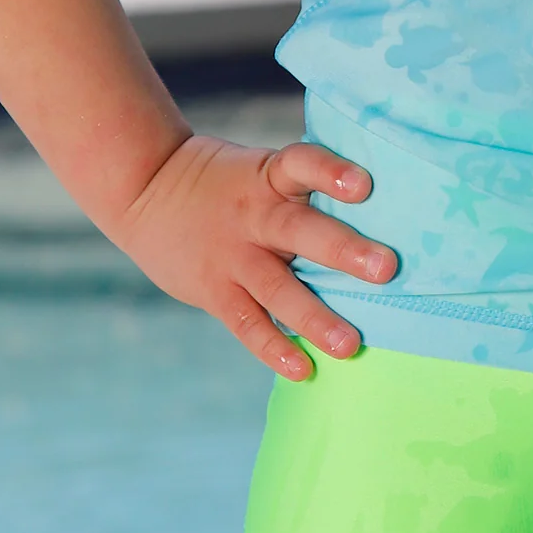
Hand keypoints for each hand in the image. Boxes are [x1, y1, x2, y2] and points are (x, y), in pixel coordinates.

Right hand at [115, 133, 395, 380]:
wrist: (146, 187)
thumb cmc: (227, 181)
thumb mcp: (261, 169)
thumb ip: (302, 189)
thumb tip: (379, 210)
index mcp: (270, 177)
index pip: (301, 164)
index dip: (330, 172)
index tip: (364, 185)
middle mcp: (255, 215)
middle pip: (300, 230)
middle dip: (343, 250)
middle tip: (386, 269)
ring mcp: (233, 256)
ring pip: (277, 288)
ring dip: (315, 317)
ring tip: (351, 344)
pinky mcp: (214, 291)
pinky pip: (247, 324)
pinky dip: (275, 348)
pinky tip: (304, 369)